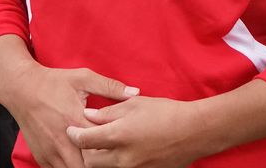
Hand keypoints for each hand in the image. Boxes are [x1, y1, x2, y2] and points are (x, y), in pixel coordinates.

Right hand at [0, 63, 139, 167]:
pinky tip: (80, 164)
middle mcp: (63, 140)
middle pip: (86, 166)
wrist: (20, 87)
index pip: (100, 146)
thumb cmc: (54, 82)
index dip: (113, 152)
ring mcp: (50, 151)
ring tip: (97, 163)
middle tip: (112, 158)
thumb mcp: (83, 77)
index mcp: (76, 120)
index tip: (124, 150)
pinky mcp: (41, 156)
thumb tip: (136, 92)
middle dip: (100, 165)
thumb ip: (110, 87)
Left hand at [68, 97, 200, 167]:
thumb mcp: (133, 104)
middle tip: (87, 138)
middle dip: (85, 151)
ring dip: (99, 158)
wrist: (194, 132)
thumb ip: (107, 112)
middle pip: (90, 162)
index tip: (71, 129)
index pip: (84, 141)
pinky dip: (115, 162)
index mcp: (118, 136)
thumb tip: (88, 116)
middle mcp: (123, 158)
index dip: (74, 134)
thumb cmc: (164, 112)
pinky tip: (121, 150)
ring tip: (104, 144)